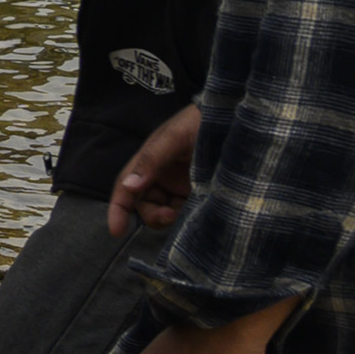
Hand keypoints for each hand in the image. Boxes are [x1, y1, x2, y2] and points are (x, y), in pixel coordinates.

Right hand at [110, 103, 201, 237]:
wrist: (238, 122)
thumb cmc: (201, 123)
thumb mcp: (174, 138)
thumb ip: (151, 160)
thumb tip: (129, 186)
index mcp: (150, 160)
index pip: (126, 186)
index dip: (118, 208)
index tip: (116, 231)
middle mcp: (162, 176)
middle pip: (145, 204)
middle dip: (153, 215)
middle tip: (170, 216)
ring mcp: (182, 186)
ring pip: (165, 211)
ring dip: (172, 218)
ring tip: (188, 213)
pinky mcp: (201, 194)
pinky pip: (187, 212)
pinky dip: (188, 219)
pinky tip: (198, 214)